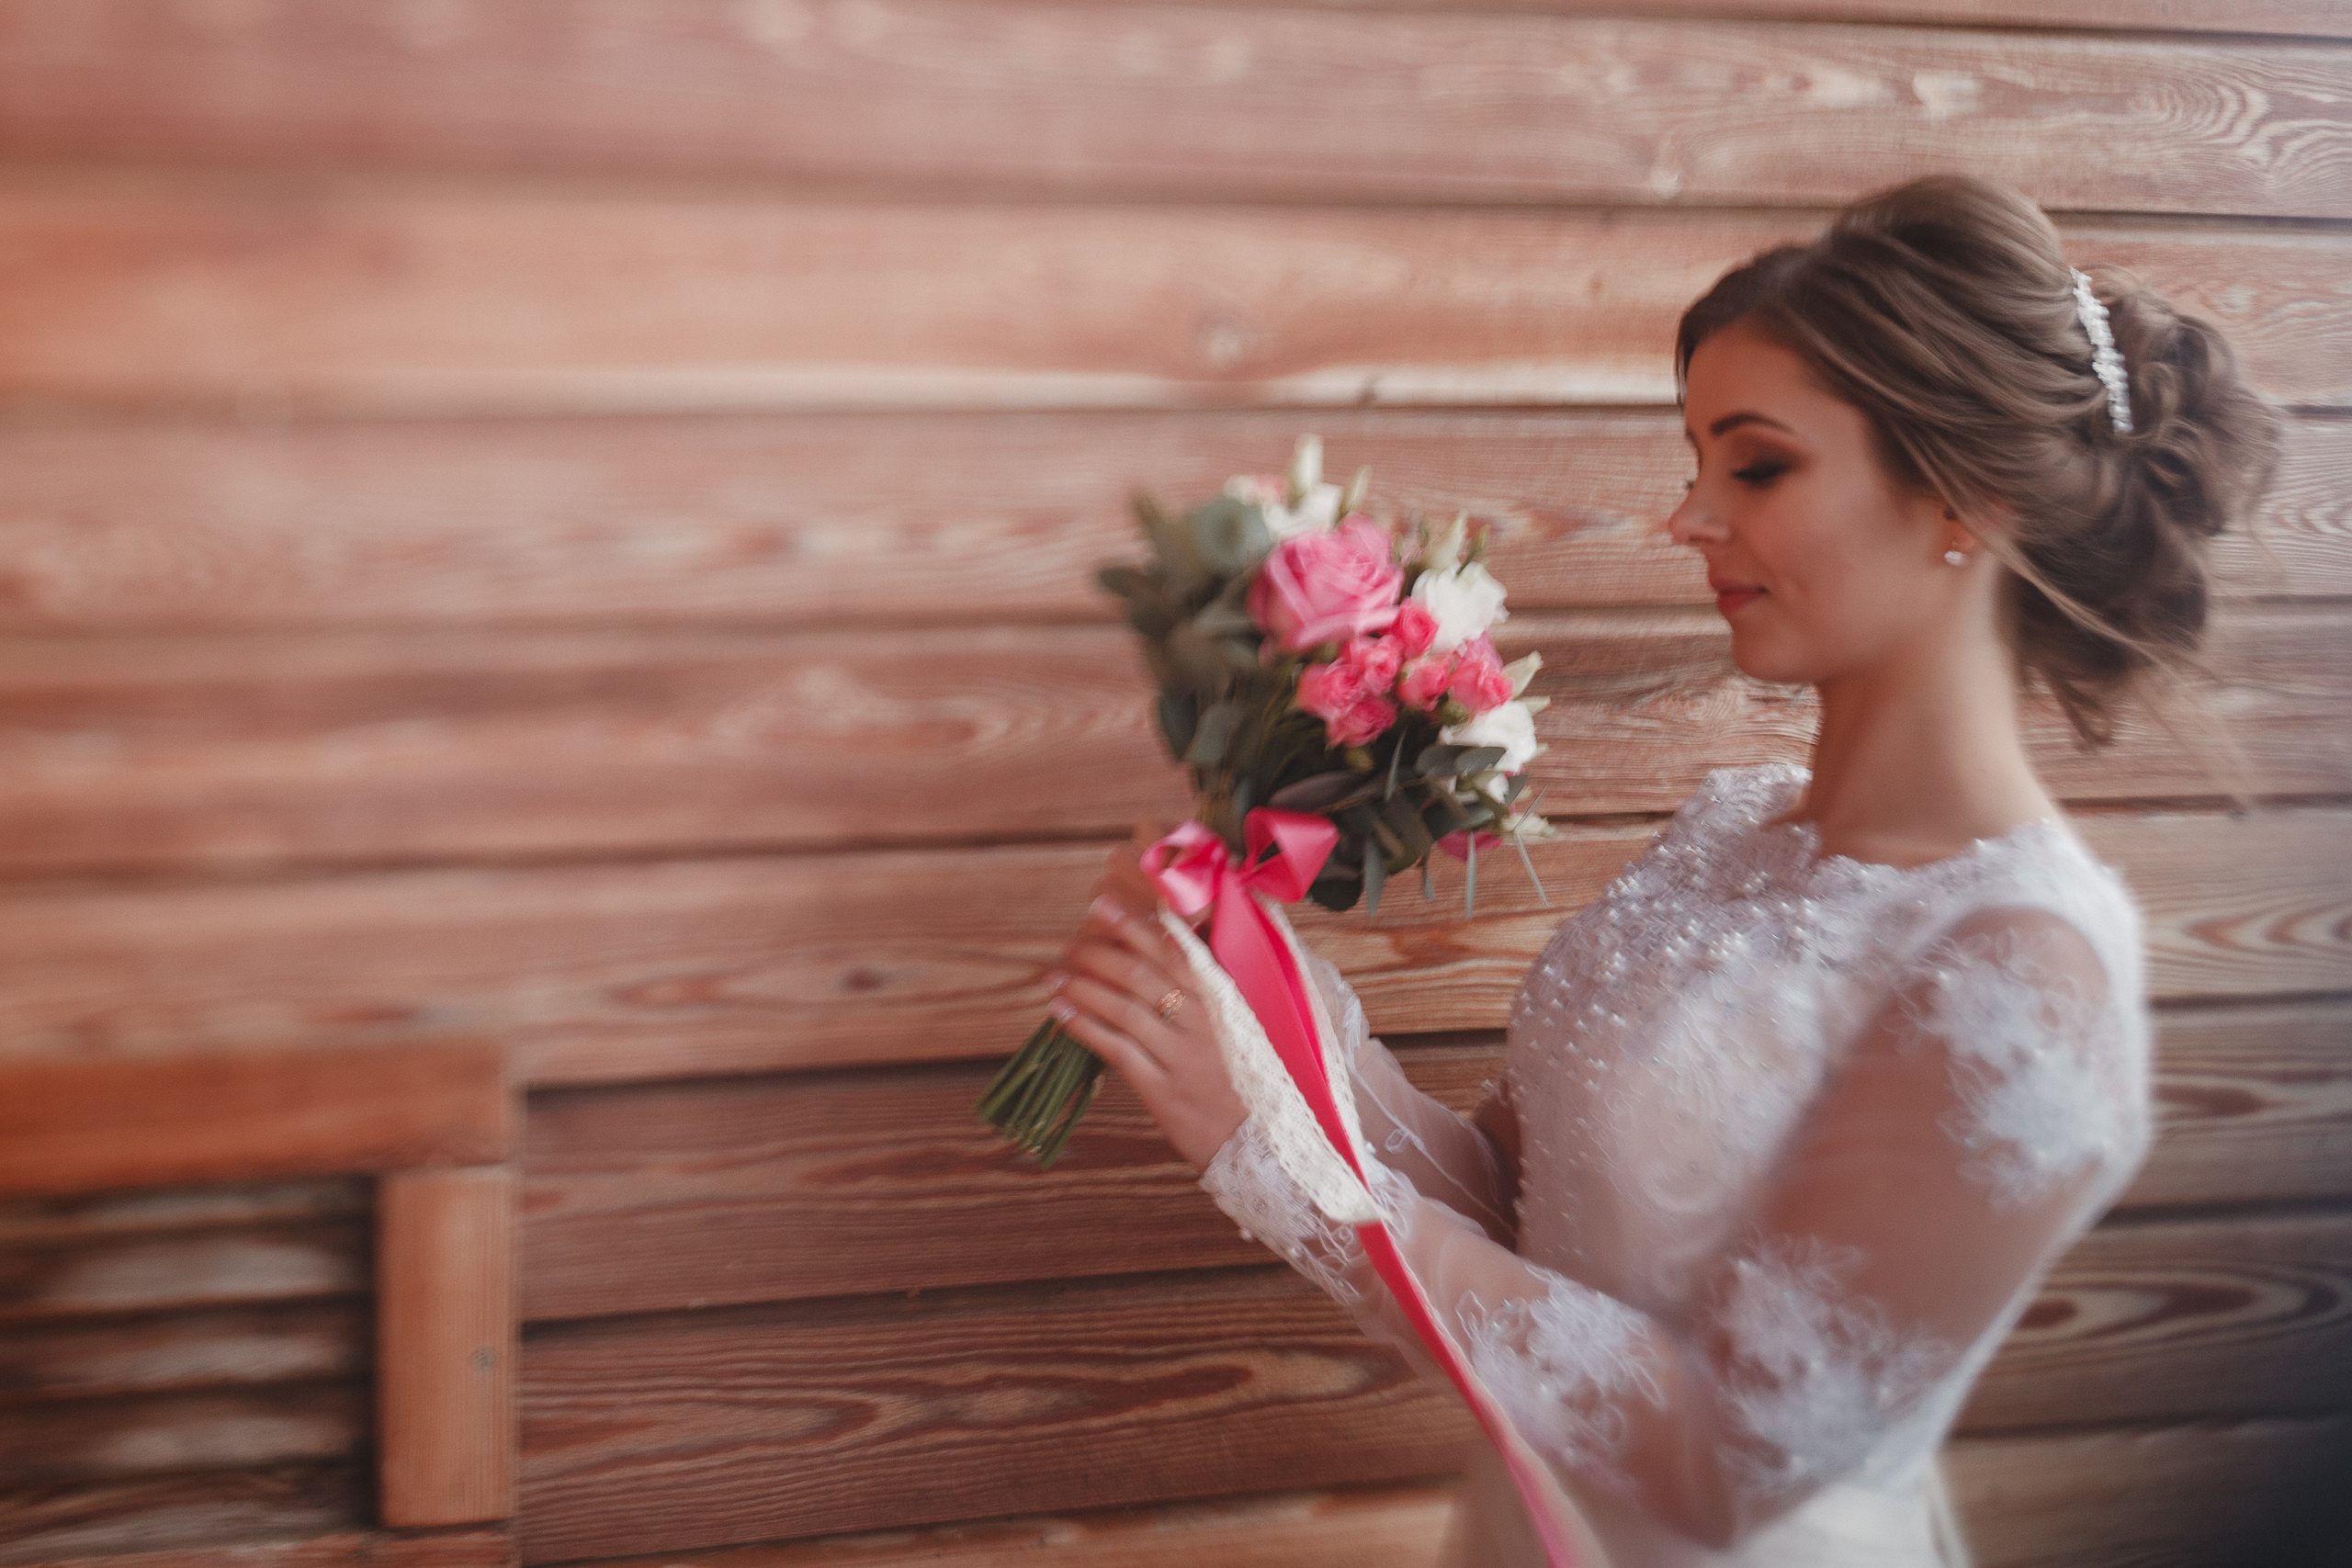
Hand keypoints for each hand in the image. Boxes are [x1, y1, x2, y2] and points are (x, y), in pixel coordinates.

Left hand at [1047, 830, 1245, 1172]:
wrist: (1267, 1146)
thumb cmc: (1253, 1082)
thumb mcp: (1245, 1028)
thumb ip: (1213, 991)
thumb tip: (1177, 950)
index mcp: (1223, 1000)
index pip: (1173, 950)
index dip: (1133, 925)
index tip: (1100, 905)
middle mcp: (1203, 1022)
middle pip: (1140, 973)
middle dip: (1096, 951)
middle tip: (1068, 943)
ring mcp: (1182, 1056)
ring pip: (1122, 1007)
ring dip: (1081, 986)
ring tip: (1053, 974)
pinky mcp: (1164, 1091)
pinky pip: (1116, 1050)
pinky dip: (1084, 1027)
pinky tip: (1060, 1012)